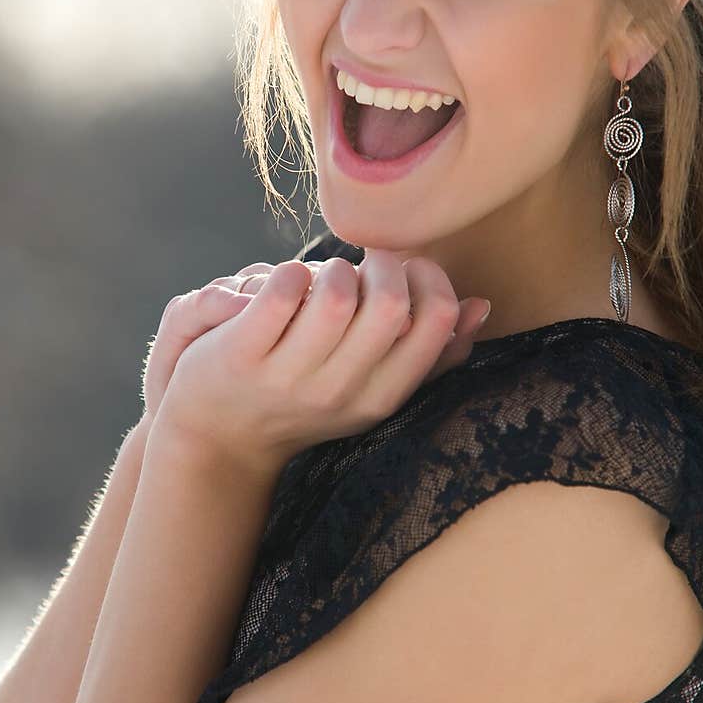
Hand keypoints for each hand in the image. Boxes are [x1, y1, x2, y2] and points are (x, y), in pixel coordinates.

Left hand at [147, 250, 491, 475]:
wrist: (220, 439)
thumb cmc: (308, 398)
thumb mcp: (373, 387)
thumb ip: (430, 351)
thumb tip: (481, 306)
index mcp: (381, 397)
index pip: (435, 321)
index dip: (428, 278)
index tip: (406, 271)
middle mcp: (339, 392)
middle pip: (391, 303)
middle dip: (383, 264)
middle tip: (364, 264)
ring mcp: (289, 376)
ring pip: (336, 294)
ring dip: (334, 268)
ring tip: (324, 276)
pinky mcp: (241, 355)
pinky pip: (282, 293)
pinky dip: (291, 274)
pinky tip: (287, 282)